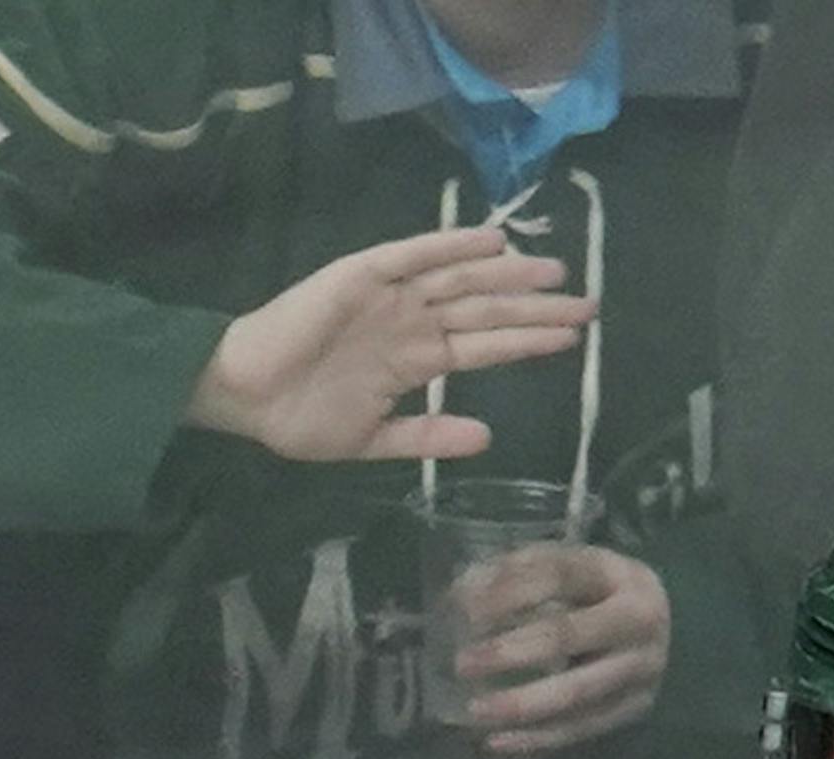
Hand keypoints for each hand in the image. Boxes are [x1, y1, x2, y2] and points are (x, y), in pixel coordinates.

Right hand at [187, 227, 594, 463]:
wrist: (245, 397)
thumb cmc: (300, 418)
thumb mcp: (375, 441)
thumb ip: (428, 436)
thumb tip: (487, 438)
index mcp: (415, 361)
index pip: (484, 346)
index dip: (528, 340)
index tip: (573, 338)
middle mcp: (410, 322)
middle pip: (485, 309)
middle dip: (536, 307)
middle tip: (588, 303)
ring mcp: (388, 296)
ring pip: (460, 281)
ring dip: (508, 274)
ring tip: (555, 270)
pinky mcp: (361, 276)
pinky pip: (413, 255)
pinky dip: (450, 245)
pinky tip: (492, 241)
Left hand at [450, 543, 671, 757]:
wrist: (668, 630)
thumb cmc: (600, 594)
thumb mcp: (571, 569)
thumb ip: (520, 575)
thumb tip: (460, 598)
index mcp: (617, 574)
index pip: (558, 574)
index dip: (510, 591)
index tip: (465, 611)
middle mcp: (638, 620)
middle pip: (568, 636)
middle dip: (510, 651)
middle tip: (462, 663)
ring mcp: (641, 670)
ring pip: (576, 692)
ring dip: (520, 704)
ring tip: (475, 712)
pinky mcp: (635, 709)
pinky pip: (581, 728)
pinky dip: (537, 737)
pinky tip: (497, 741)